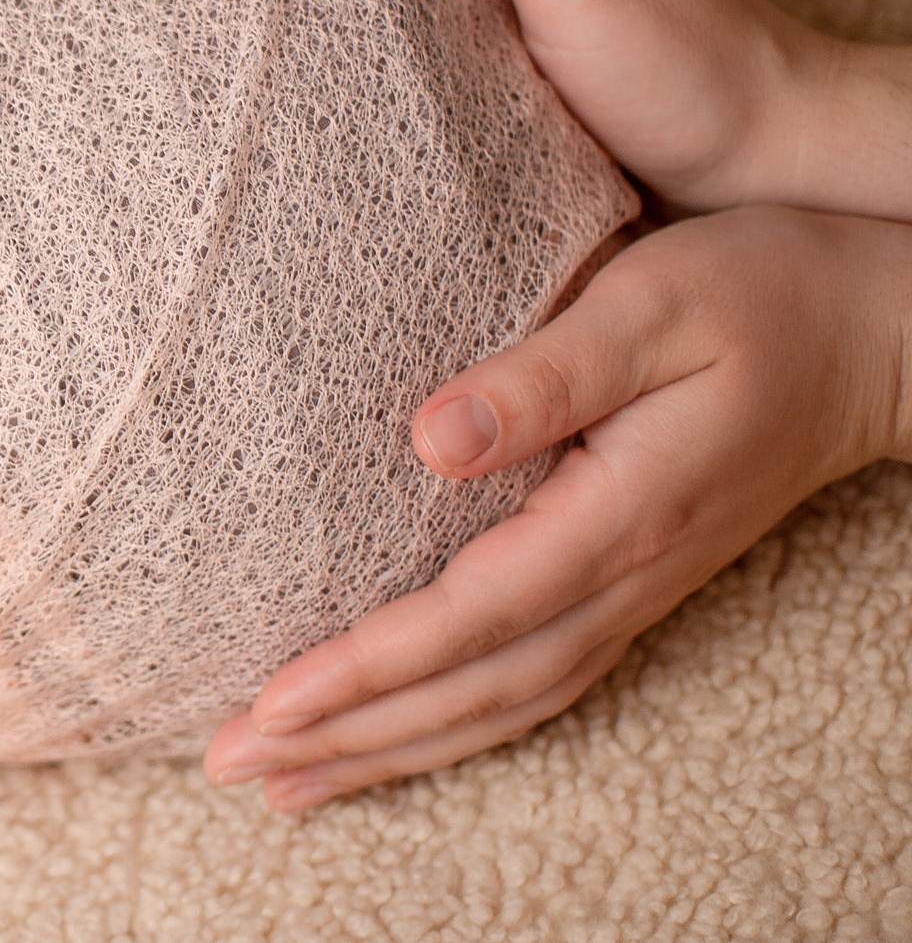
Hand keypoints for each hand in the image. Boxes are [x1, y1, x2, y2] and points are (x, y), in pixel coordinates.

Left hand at [201, 206, 911, 810]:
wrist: (874, 331)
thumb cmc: (759, 294)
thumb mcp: (652, 305)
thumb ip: (544, 374)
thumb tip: (430, 436)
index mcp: (619, 514)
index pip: (470, 615)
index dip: (368, 667)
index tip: (272, 701)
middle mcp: (623, 576)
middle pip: (471, 687)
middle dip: (349, 734)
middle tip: (227, 763)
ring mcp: (630, 593)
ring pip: (498, 703)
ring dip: (387, 748)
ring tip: (279, 779)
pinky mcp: (626, 585)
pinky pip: (528, 683)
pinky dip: (450, 726)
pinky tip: (388, 738)